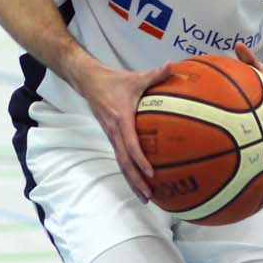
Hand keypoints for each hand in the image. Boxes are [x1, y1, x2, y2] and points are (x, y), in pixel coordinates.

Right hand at [80, 61, 175, 199]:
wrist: (89, 82)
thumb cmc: (114, 81)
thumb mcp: (135, 78)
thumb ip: (155, 75)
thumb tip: (173, 65)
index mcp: (121, 119)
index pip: (131, 144)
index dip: (140, 160)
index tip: (151, 173)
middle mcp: (114, 131)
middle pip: (124, 162)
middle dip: (136, 180)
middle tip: (149, 195)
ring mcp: (111, 136)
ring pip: (121, 164)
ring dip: (132, 181)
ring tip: (145, 197)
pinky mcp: (111, 137)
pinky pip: (120, 158)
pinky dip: (129, 172)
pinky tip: (138, 182)